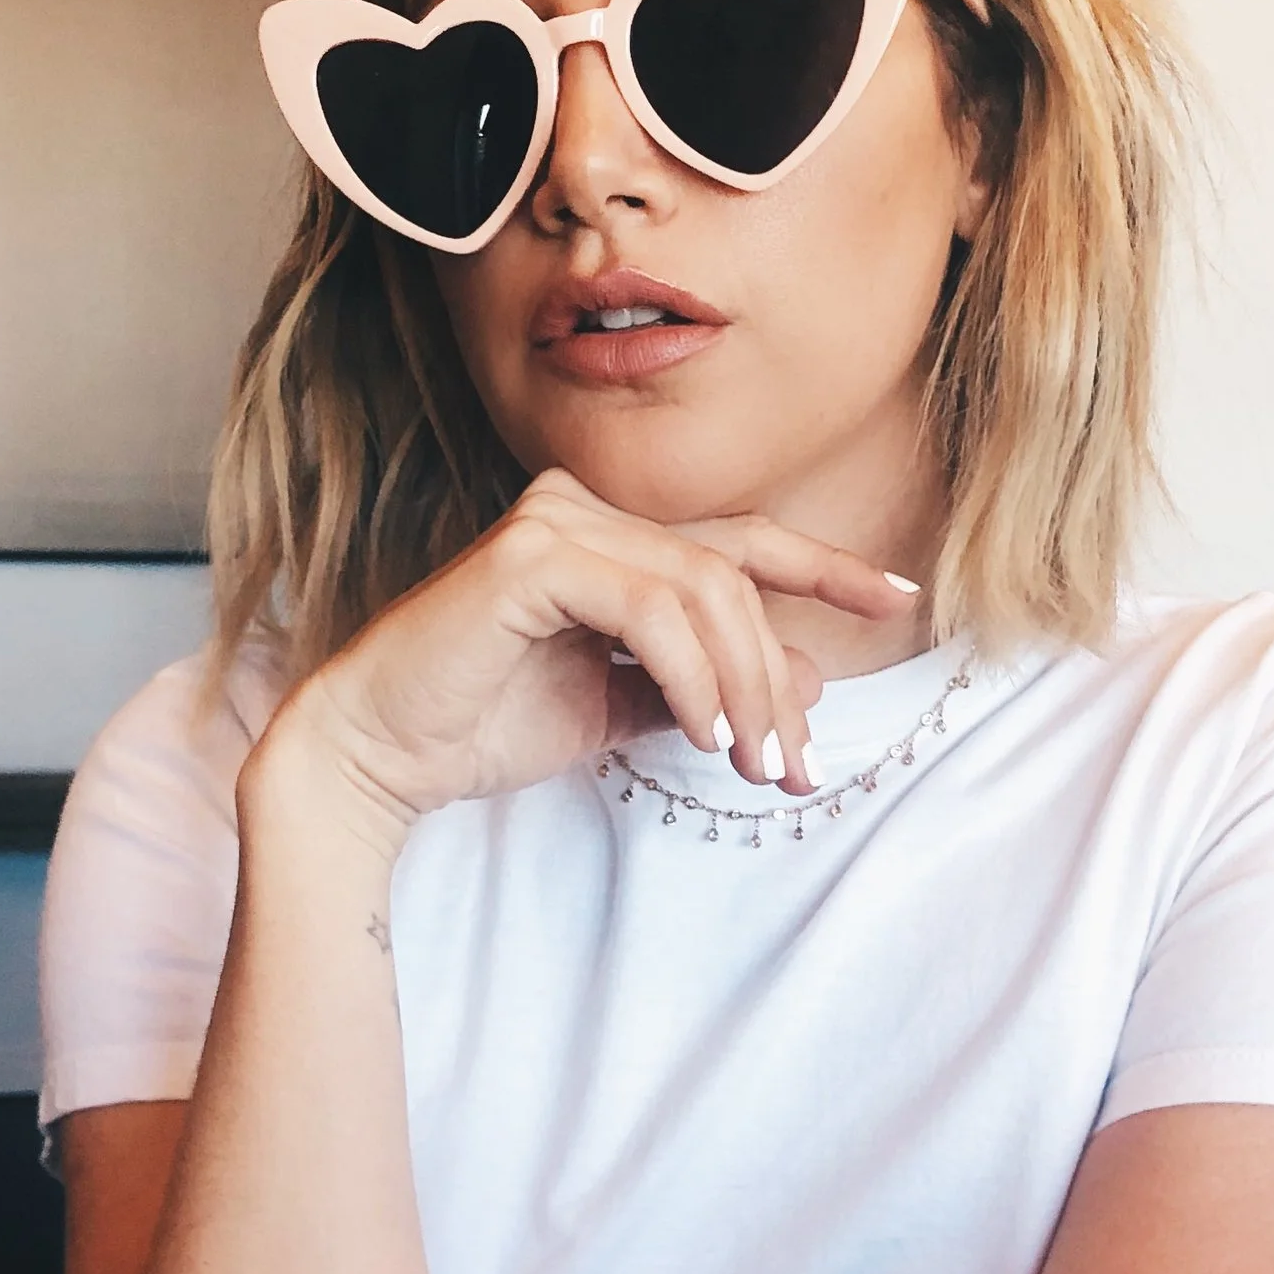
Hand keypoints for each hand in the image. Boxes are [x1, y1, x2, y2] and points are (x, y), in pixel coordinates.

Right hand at [269, 468, 917, 837]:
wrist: (377, 753)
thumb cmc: (481, 726)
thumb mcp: (618, 710)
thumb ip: (701, 684)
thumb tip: (804, 680)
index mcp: (606, 537)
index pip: (738, 543)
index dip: (825, 568)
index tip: (896, 600)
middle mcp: (582, 509)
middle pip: (732, 577)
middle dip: (778, 675)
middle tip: (793, 764)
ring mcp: (555, 522)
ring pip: (704, 590)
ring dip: (745, 684)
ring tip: (753, 763)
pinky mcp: (531, 555)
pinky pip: (652, 609)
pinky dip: (693, 674)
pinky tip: (704, 734)